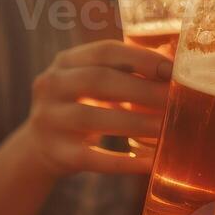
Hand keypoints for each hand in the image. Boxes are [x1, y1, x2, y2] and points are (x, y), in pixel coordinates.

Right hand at [26, 40, 171, 176]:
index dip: (141, 58)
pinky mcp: (56, 153)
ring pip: (94, 118)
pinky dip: (123, 162)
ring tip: (167, 128)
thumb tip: (175, 66)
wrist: (39, 147)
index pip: (105, 51)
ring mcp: (50, 120)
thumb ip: (124, 71)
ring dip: (136, 123)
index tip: (172, 70)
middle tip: (176, 101)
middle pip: (100, 81)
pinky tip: (150, 163)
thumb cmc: (80, 106)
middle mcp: (52, 86)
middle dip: (143, 90)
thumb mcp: (91, 81)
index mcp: (66, 61)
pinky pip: (93, 158)